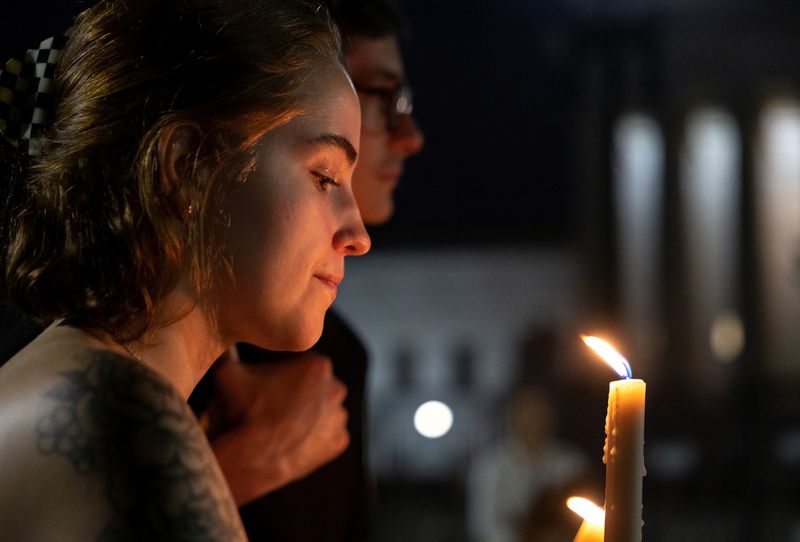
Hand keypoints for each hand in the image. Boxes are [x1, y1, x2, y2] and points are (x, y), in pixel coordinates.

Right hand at [204, 346, 348, 505]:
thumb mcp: (228, 371)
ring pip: (324, 410)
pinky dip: (316, 438)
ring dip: (310, 415)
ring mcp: (340, 417)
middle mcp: (337, 388)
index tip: (268, 386)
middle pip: (317, 386)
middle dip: (300, 393)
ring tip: (284, 424)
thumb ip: (226, 350)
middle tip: (276, 406)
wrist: (251, 457)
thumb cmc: (243, 411)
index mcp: (318, 365)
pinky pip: (329, 435)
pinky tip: (296, 440)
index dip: (283, 374)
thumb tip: (218, 333)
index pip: (301, 364)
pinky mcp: (340, 441)